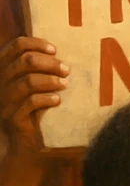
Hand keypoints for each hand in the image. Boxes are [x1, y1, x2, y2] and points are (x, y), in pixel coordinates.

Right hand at [0, 37, 68, 151]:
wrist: (22, 141)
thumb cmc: (32, 107)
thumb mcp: (34, 83)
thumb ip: (39, 67)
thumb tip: (63, 51)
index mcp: (4, 68)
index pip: (16, 45)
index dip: (36, 43)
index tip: (55, 50)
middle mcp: (0, 82)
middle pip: (25, 61)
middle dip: (50, 63)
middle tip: (67, 70)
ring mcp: (3, 100)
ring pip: (28, 81)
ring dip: (51, 80)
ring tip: (64, 84)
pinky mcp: (12, 117)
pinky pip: (30, 102)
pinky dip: (47, 98)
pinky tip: (57, 100)